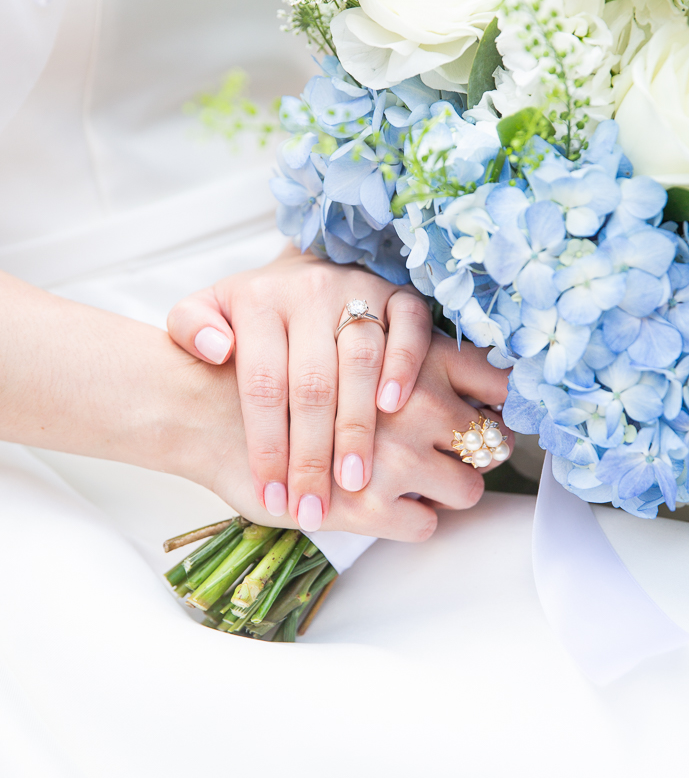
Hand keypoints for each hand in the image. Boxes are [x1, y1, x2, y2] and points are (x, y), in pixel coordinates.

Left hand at [167, 244, 431, 531]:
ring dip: (358, 424)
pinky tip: (392, 408)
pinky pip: (409, 326)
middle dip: (312, 453)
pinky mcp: (398, 293)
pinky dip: (404, 365)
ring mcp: (358, 290)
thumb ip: (190, 327)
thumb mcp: (206, 310)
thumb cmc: (252, 313)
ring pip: (361, 360)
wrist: (302, 272)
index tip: (270, 496)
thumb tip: (214, 349)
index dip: (267, 444)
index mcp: (259, 300)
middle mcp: (310, 292)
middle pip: (312, 382)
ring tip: (353, 479)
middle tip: (313, 505)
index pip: (263, 382)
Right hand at [202, 331, 512, 541]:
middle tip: (455, 456)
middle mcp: (416, 403)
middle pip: (487, 441)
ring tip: (416, 486)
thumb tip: (465, 379)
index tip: (490, 417)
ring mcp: (396, 456)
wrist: (202, 409)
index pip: (496, 382)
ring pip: (465, 488)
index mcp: (414, 353)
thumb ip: (404, 344)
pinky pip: (423, 526)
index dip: (502, 405)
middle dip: (479, 455)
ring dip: (448, 493)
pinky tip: (383, 509)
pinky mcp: (367, 506)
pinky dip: (412, 523)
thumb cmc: (271, 369)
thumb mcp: (331, 327)